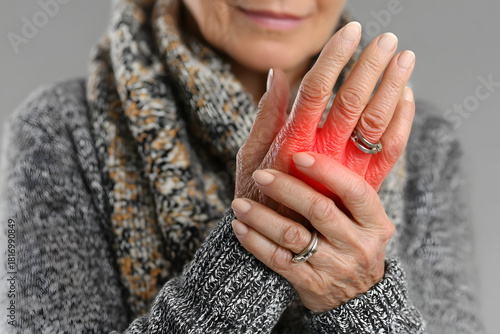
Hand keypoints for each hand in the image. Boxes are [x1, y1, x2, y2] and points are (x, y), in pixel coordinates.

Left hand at [232, 152, 393, 311]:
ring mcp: (335, 266)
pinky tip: (240, 227)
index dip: (326, 171)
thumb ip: (344, 191)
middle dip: (285, 189)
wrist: (358, 299)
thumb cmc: (354, 243)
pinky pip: (278, 260)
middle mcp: (358, 244)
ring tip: (239, 203)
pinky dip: (255, 242)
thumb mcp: (364, 220)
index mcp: (375, 222)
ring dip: (261, 216)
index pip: (354, 190)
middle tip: (260, 175)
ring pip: (292, 235)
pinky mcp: (312, 284)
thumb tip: (309, 148)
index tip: (298, 155)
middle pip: (319, 209)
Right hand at [235, 22, 414, 206]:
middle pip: (351, 101)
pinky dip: (403, 121)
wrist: (280, 246)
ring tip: (405, 58)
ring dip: (393, 87)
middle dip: (371, 66)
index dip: (334, 58)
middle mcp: (321, 154)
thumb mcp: (250, 156)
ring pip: (376, 122)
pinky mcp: (364, 185)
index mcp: (290, 142)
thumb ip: (267, 115)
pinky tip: (407, 95)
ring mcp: (345, 171)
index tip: (350, 31)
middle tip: (387, 39)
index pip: (315, 90)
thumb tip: (278, 74)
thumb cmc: (259, 197)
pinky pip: (391, 151)